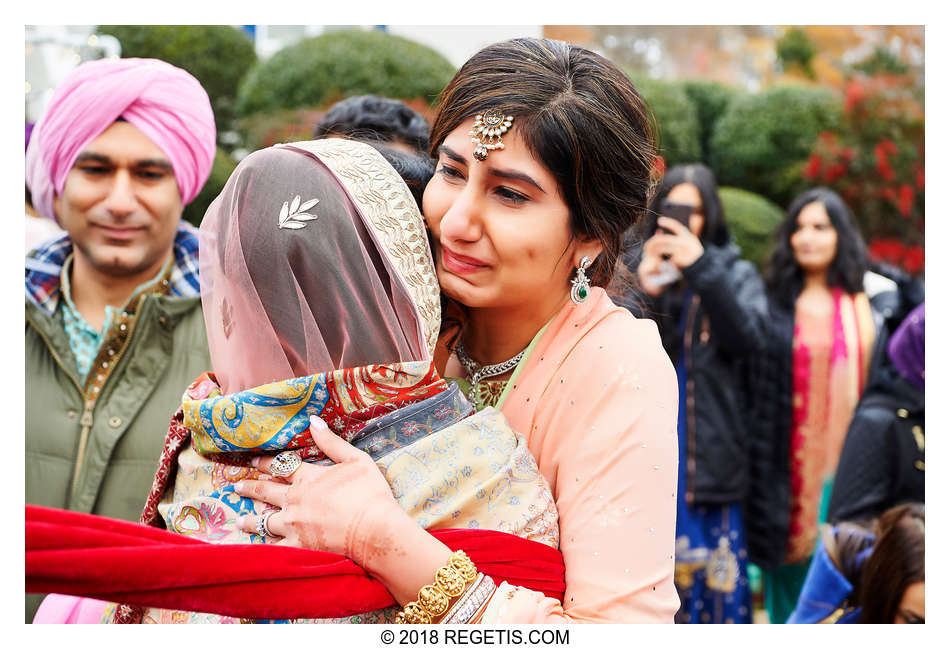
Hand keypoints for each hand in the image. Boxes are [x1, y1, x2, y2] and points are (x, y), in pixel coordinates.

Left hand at [235, 415, 404, 571]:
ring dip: (250, 519)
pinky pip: (274, 547)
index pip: (281, 467)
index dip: (266, 463)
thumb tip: (313, 420)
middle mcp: (295, 500)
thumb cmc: (369, 493)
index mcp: (308, 478)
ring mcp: (294, 524)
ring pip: (264, 521)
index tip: (253, 462)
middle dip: (250, 487)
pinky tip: (255, 547)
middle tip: (236, 486)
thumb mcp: (355, 459)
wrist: (374, 529)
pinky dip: (263, 546)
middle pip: (266, 491)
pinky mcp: (299, 546)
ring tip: (239, 520)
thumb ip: (331, 441)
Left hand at [649, 217, 704, 269]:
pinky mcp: (681, 262)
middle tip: (646, 246)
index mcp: (688, 237)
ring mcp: (684, 252)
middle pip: (666, 239)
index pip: (677, 227)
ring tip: (652, 254)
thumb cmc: (689, 254)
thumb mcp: (685, 243)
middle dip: (654, 242)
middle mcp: (687, 243)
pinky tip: (661, 263)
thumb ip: (674, 237)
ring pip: (664, 249)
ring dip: (656, 252)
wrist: (702, 267)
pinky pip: (667, 260)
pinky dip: (663, 262)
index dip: (668, 223)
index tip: (659, 220)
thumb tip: (658, 231)